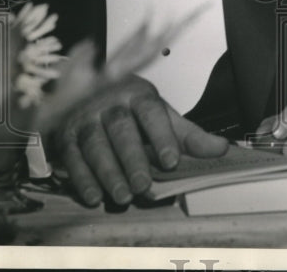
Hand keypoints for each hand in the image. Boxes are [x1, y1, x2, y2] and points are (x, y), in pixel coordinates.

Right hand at [53, 74, 227, 205]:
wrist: (88, 88)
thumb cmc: (130, 107)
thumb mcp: (161, 114)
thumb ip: (189, 135)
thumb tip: (222, 149)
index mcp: (138, 94)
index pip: (151, 112)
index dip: (162, 135)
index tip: (171, 160)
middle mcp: (109, 103)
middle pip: (121, 129)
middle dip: (133, 158)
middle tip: (144, 185)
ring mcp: (85, 118)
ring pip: (95, 144)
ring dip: (108, 172)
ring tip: (123, 195)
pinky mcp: (65, 135)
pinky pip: (72, 157)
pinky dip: (82, 179)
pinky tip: (94, 196)